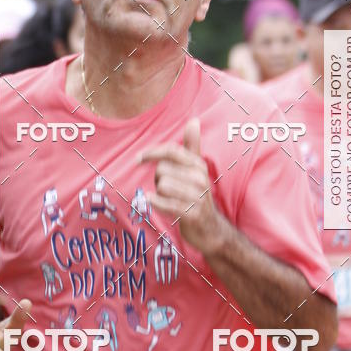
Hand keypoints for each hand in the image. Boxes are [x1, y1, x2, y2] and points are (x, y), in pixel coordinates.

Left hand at [140, 118, 220, 253]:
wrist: (211, 230)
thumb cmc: (197, 196)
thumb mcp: (197, 170)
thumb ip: (193, 146)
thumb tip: (194, 120)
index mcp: (198, 165)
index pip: (171, 151)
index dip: (152, 153)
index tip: (138, 159)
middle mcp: (200, 178)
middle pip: (162, 169)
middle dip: (157, 179)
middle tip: (166, 190)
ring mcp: (197, 196)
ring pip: (162, 185)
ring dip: (158, 194)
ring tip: (167, 199)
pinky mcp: (192, 214)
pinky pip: (164, 202)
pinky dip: (155, 203)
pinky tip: (154, 202)